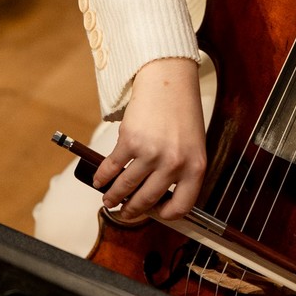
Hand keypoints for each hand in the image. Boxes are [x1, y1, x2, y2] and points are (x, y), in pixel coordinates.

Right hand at [93, 56, 206, 220]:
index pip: (181, 206)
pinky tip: (100, 180)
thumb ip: (180, 170)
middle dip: (132, 211)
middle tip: (124, 212)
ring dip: (113, 197)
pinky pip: (111, 168)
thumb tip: (157, 198)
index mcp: (195, 167)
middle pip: (148, 200)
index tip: (155, 213)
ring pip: (126, 188)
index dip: (165, 215)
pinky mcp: (130, 142)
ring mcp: (151, 153)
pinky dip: (102, 177)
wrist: (168, 80)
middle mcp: (174, 163)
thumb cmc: (181, 112)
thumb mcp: (192, 144)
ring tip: (109, 199)